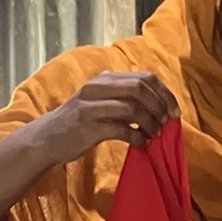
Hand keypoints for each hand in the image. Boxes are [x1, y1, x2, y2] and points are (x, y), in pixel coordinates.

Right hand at [31, 70, 177, 164]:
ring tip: (154, 134)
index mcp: (104, 78)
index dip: (164, 93)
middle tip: (166, 123)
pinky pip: (122, 129)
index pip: (144, 77)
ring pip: (132, 108)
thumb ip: (123, 96)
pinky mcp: (88, 126)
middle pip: (140, 89)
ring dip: (150, 123)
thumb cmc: (79, 121)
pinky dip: (137, 137)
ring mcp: (91, 106)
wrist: (47, 138)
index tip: (174, 111)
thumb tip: (159, 103)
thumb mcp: (99, 100)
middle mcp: (97, 87)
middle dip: (159, 106)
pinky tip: (142, 143)